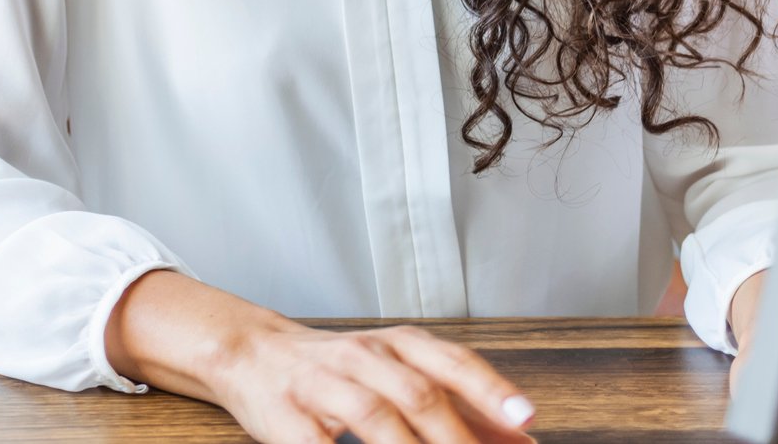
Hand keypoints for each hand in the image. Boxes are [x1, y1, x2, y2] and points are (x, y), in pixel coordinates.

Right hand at [207, 319, 540, 443]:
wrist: (251, 351)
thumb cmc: (336, 369)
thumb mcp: (395, 371)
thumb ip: (454, 403)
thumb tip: (517, 435)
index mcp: (396, 344)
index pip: (453, 362)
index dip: (492, 390)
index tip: (526, 420)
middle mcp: (363, 355)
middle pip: (419, 393)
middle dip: (457, 439)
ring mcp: (324, 383)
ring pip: (376, 415)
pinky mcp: (288, 415)